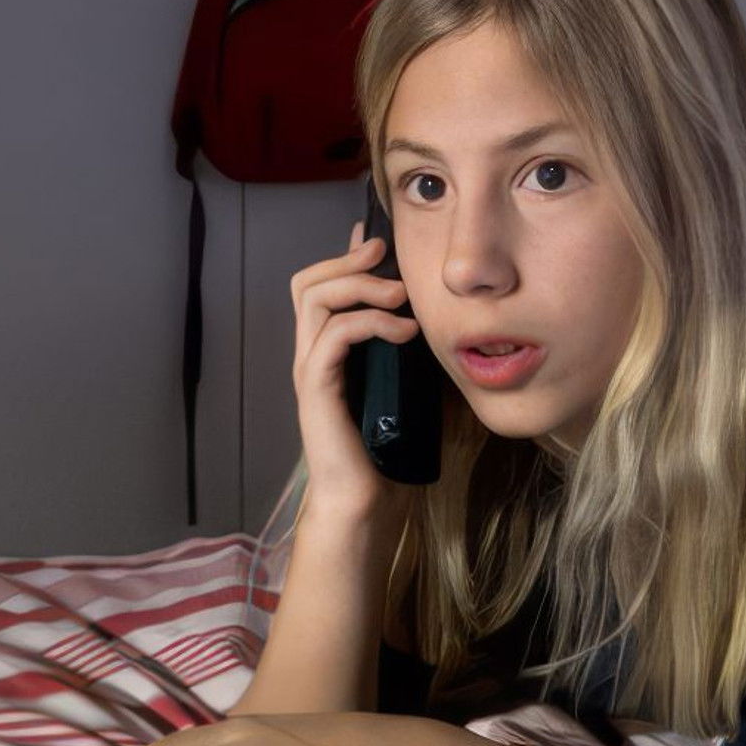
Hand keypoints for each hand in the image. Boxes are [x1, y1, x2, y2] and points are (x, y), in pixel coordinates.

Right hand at [290, 218, 418, 516]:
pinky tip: (404, 331)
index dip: (346, 257)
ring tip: (400, 294)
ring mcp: (310, 370)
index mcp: (328, 352)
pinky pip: (333, 335)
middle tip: (383, 252)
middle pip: (307, 282)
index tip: (381, 241)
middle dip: (346, 259)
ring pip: (315, 298)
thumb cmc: (386, 454)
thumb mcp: (406, 389)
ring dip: (360, 284)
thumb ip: (410, 355)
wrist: (362, 504)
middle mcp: (312, 354)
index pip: (320, 287)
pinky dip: (370, 321)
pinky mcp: (317, 388)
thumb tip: (439, 322)